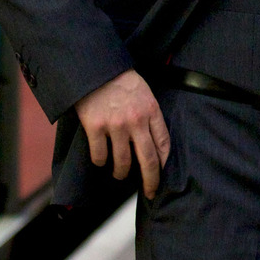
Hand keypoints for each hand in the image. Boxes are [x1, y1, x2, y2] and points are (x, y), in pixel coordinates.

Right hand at [73, 70, 169, 198]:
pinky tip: (100, 160)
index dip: (165, 164)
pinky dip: (99, 161)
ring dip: (121, 173)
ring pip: (122, 162)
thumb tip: (153, 141)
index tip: (163, 175)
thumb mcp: (144, 93)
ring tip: (120, 174)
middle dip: (150, 181)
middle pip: (148, 160)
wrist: (94, 68)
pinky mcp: (95, 127)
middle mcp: (136, 121)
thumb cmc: (120, 79)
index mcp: (151, 111)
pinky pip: (99, 155)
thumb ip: (149, 114)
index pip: (164, 144)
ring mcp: (115, 125)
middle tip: (149, 191)